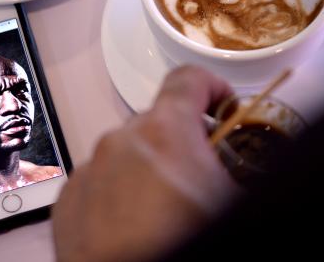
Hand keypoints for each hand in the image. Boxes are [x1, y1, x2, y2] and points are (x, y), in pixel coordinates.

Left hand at [53, 66, 237, 261]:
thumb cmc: (178, 245)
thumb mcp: (232, 197)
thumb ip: (245, 167)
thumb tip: (256, 165)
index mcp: (166, 133)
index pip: (190, 79)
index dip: (214, 88)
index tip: (224, 106)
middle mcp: (121, 142)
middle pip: (160, 121)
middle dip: (184, 143)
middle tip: (203, 177)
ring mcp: (89, 172)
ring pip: (128, 153)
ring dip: (149, 171)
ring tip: (167, 213)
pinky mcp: (68, 202)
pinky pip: (101, 182)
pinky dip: (119, 195)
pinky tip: (137, 228)